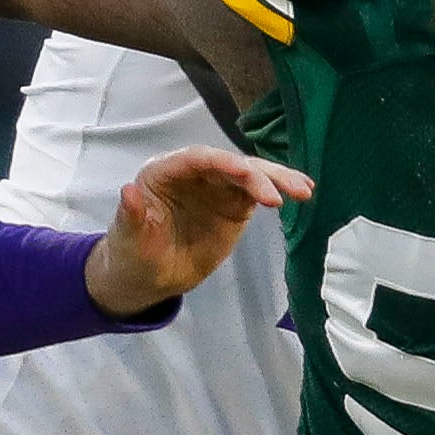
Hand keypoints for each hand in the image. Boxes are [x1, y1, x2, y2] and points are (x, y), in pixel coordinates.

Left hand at [85, 146, 310, 318]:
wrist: (148, 275)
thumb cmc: (133, 252)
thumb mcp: (129, 238)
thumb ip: (132, 215)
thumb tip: (129, 192)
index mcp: (165, 171)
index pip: (198, 159)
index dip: (224, 163)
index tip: (247, 175)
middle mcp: (194, 173)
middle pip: (230, 164)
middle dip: (258, 174)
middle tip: (284, 191)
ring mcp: (216, 187)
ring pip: (250, 174)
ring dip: (278, 179)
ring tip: (304, 190)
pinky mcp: (233, 204)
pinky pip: (259, 192)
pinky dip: (279, 191)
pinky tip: (301, 193)